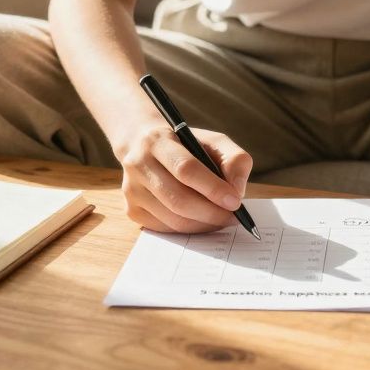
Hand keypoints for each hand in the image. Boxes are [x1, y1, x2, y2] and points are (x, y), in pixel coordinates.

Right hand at [115, 124, 252, 233]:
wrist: (141, 143)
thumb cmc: (185, 144)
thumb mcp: (213, 140)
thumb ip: (234, 159)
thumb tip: (237, 191)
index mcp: (157, 141)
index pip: (185, 169)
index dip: (213, 188)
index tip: (235, 201)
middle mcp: (138, 165)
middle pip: (178, 199)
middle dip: (211, 213)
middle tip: (233, 217)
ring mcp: (132, 190)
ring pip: (173, 219)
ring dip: (203, 224)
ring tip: (221, 218)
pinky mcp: (132, 209)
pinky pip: (166, 228)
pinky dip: (189, 229)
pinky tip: (201, 220)